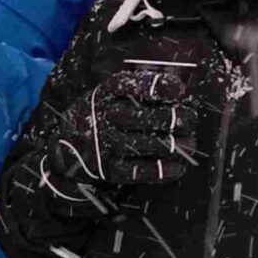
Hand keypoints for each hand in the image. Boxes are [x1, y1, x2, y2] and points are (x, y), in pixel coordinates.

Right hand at [50, 67, 203, 188]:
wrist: (67, 149)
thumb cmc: (98, 116)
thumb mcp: (107, 94)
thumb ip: (137, 88)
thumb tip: (179, 88)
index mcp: (105, 93)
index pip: (137, 86)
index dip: (163, 88)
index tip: (180, 91)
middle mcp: (103, 117)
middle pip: (146, 116)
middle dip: (174, 118)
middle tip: (190, 119)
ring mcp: (105, 144)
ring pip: (147, 144)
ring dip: (175, 145)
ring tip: (190, 143)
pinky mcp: (109, 169)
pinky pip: (140, 171)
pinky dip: (162, 170)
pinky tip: (178, 166)